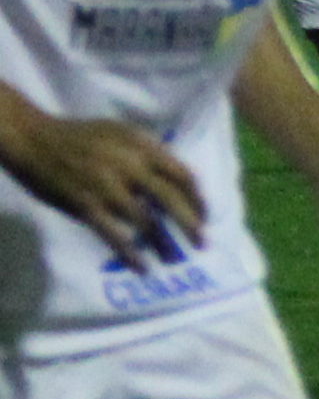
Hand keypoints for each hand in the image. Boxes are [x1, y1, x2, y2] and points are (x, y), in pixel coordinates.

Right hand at [0, 108, 208, 257]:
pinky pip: (114, 235)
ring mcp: (106, 186)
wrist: (33, 139)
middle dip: (191, 225)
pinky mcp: (86, 205)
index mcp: (141, 146)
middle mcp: (128, 165)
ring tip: (172, 258)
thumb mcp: (120, 132)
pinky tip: (141, 267)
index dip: (198, 199)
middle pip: (171, 200)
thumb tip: (177, 179)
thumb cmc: (79, 136)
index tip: (205, 216)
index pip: (182, 175)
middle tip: (202, 243)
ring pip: (146, 222)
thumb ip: (148, 152)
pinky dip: (131, 254)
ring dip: (163, 244)